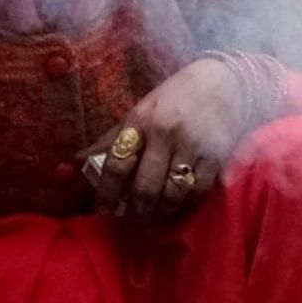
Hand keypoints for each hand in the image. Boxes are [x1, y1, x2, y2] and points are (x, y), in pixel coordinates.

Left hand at [83, 59, 256, 221]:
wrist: (223, 81)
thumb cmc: (175, 98)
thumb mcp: (140, 111)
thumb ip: (112, 138)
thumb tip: (77, 161)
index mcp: (140, 120)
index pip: (117, 163)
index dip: (107, 192)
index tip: (104, 209)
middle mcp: (164, 133)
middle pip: (145, 186)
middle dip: (136, 211)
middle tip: (131, 221)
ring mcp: (192, 146)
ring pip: (172, 194)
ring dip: (160, 213)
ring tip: (153, 218)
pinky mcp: (216, 156)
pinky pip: (197, 192)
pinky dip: (185, 205)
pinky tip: (178, 207)